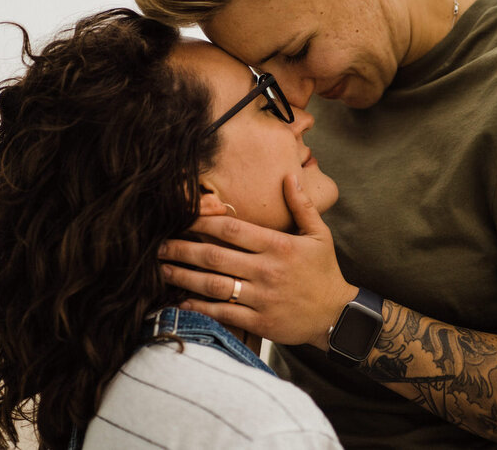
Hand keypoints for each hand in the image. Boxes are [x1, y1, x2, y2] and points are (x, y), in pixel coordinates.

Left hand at [159, 174, 356, 347]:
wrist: (338, 315)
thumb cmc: (325, 272)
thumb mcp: (320, 234)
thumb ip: (303, 205)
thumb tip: (290, 175)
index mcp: (278, 246)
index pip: (233, 229)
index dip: (203, 221)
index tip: (182, 218)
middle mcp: (267, 270)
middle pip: (215, 256)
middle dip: (182, 249)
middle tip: (158, 245)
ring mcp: (262, 297)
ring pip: (214, 285)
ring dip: (183, 277)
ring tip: (161, 270)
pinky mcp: (260, 321)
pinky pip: (223, 312)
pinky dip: (199, 307)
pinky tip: (180, 300)